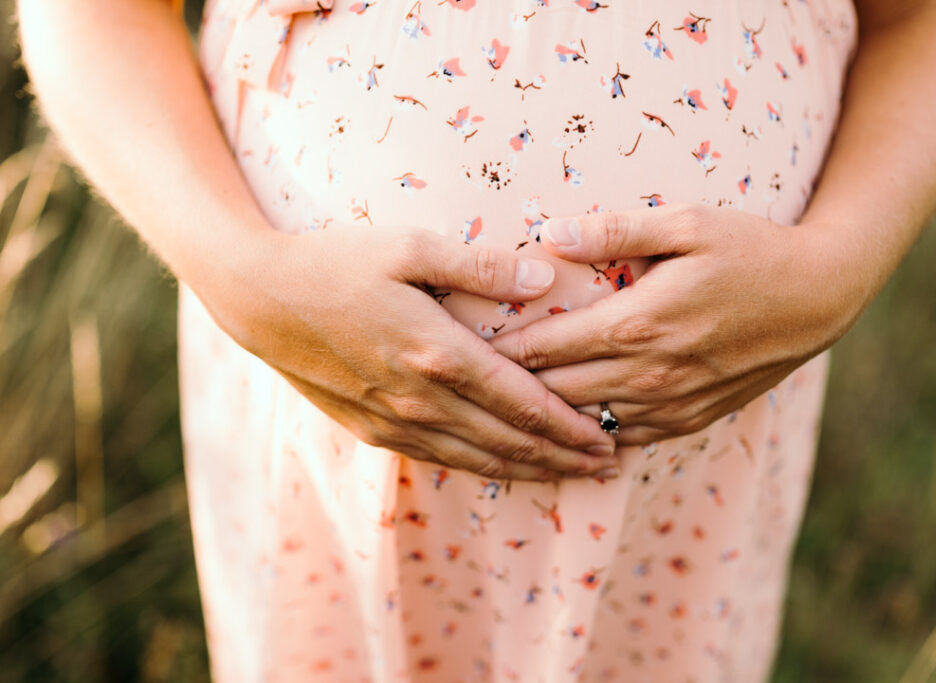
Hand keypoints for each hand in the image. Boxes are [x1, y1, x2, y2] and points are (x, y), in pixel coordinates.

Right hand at [201, 224, 619, 480]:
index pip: (524, 404)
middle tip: (608, 466)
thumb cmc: (337, 262)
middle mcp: (422, 400)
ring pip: (478, 459)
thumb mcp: (410, 247)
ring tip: (570, 476)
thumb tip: (546, 280)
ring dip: (530, 470)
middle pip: (509, 441)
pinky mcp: (372, 428)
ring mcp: (395, 421)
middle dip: (564, 458)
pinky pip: (439, 458)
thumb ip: (481, 266)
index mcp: (439, 354)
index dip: (571, 427)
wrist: (259, 298)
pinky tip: (502, 466)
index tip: (610, 438)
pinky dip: (482, 467)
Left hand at [488, 202, 863, 445]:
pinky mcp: (689, 420)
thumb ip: (612, 229)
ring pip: (582, 423)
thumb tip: (545, 232)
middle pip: (551, 393)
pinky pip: (622, 437)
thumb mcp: (686, 223)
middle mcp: (647, 375)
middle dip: (507, 386)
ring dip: (543, 414)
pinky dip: (587, 430)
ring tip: (503, 401)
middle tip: (468, 376)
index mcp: (635, 324)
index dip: (495, 350)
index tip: (460, 343)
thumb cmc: (750, 250)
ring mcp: (669, 405)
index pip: (541, 349)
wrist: (818, 298)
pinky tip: (564, 422)